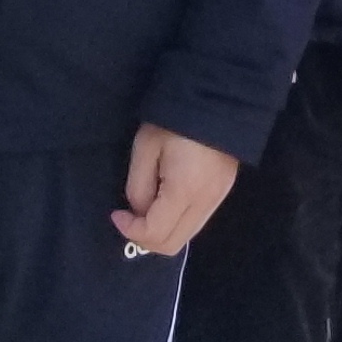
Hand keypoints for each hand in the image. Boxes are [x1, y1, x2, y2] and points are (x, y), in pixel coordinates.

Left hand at [112, 127, 240, 255]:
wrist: (217, 96)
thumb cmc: (174, 120)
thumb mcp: (145, 147)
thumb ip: (138, 187)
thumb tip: (140, 211)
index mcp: (185, 191)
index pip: (155, 234)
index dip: (130, 231)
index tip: (116, 214)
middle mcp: (206, 202)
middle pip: (173, 244)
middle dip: (145, 238)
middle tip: (130, 218)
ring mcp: (219, 198)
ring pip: (186, 236)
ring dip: (162, 232)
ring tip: (146, 208)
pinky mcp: (224, 190)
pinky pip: (197, 221)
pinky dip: (177, 222)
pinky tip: (166, 201)